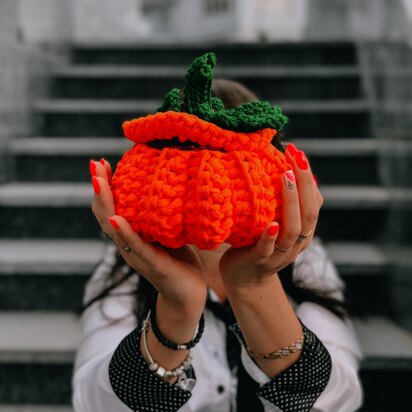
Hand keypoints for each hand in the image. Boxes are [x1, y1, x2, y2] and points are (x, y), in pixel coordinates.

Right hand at [90, 159, 206, 315]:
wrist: (188, 295)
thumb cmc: (178, 260)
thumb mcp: (167, 232)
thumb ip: (159, 215)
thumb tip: (164, 186)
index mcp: (130, 236)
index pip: (111, 207)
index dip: (104, 186)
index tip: (101, 163)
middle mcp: (128, 245)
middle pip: (105, 214)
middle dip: (99, 188)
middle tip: (94, 164)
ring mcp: (137, 255)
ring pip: (114, 228)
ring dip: (105, 204)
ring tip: (98, 182)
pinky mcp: (152, 265)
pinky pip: (136, 247)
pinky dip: (124, 232)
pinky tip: (117, 219)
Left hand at [219, 144, 322, 292]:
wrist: (244, 279)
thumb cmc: (258, 243)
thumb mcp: (275, 221)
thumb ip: (281, 203)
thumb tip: (279, 167)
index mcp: (303, 231)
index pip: (314, 202)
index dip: (309, 178)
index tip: (298, 153)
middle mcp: (297, 243)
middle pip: (309, 213)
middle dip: (305, 184)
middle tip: (297, 158)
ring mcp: (279, 254)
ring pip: (293, 230)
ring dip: (291, 202)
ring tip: (285, 177)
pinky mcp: (259, 262)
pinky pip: (267, 249)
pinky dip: (270, 236)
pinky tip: (271, 223)